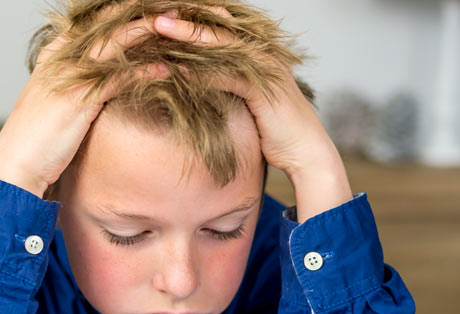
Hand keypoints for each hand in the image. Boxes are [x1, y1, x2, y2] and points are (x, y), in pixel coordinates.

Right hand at [0, 10, 170, 198]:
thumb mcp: (52, 102)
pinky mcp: (80, 98)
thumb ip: (71, 85)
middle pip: (104, 23)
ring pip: (115, 42)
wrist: (14, 164)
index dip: (116, 12)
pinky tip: (166, 69)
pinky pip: (120, 77)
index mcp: (52, 55)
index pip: (88, 21)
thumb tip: (96, 83)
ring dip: (149, 31)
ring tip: (177, 25)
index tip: (143, 6)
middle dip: (137, 12)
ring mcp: (69, 76)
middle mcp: (60, 58)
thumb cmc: (33, 139)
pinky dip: (145, 71)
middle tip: (169, 6)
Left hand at [151, 8, 351, 220]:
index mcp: (258, 52)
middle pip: (219, 28)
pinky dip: (200, 71)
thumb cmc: (273, 129)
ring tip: (157, 30)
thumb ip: (225, 83)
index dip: (194, 20)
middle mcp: (264, 53)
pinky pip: (227, 75)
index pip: (222, 27)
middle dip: (187, 20)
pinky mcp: (264, 89)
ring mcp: (265, 68)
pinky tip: (176, 69)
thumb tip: (194, 77)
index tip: (163, 16)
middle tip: (154, 14)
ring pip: (220, 45)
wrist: (305, 152)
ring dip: (187, 38)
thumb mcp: (245, 100)